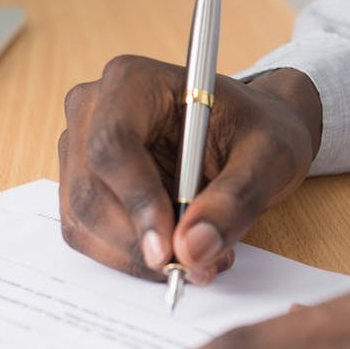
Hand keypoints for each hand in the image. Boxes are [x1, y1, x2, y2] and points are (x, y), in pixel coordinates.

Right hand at [58, 56, 321, 282]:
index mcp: (133, 81)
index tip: (168, 251)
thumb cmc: (259, 131)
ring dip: (138, 257)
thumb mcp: (270, 157)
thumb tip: (194, 249)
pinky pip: (91, 236)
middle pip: (91, 192)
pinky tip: (178, 251)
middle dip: (140, 243)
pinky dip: (132, 257)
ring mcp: (79, 150)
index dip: (137, 202)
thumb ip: (236, 199)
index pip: (113, 145)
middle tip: (196, 266)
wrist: (249, 135)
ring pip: (85, 222)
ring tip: (201, 257)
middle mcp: (92, 110)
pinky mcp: (82, 186)